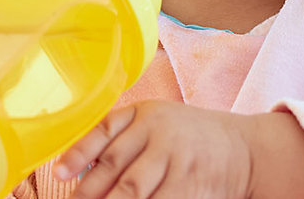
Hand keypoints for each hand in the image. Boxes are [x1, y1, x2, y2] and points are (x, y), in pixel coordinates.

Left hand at [53, 101, 253, 198]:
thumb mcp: (159, 126)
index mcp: (145, 113)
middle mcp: (158, 131)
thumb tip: (82, 174)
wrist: (243, 149)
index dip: (78, 152)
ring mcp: (174, 157)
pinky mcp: (188, 183)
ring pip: (130, 189)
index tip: (59, 172)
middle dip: (87, 191)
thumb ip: (125, 140)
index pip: (104, 130)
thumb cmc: (191, 139)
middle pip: (112, 164)